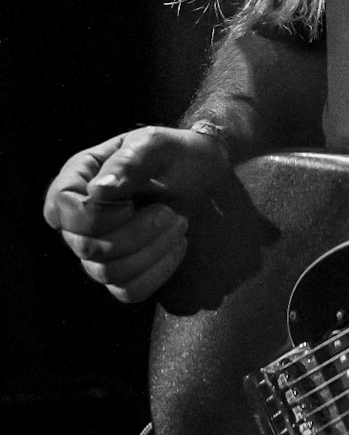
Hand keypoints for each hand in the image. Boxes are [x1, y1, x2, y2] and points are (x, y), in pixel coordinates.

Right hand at [42, 126, 232, 304]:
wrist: (200, 174)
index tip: (131, 203)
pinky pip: (128, 291)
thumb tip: (98, 190)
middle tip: (169, 211)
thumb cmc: (174, 153)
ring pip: (107, 272)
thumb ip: (129, 161)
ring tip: (179, 224)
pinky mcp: (120, 270)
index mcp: (78, 178)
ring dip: (152, 251)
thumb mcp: (156, 144)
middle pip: (86, 247)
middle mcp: (79, 217)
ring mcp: (97, 248)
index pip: (62, 207)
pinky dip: (157, 271)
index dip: (95, 215)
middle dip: (136, 234)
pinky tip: (177, 246)